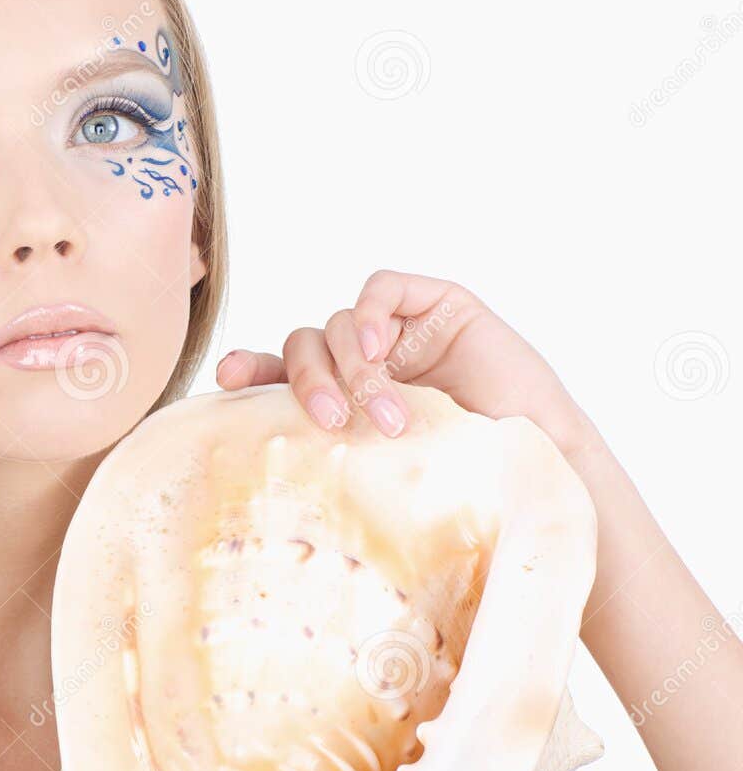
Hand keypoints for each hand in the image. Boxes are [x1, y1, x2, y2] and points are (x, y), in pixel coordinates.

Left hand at [215, 269, 593, 456]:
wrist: (542, 466)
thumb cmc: (465, 480)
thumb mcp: (382, 472)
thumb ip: (331, 455)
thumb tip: (261, 469)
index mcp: (341, 399)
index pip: (279, 374)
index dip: (250, 370)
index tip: (228, 379)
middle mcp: (363, 362)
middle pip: (303, 346)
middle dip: (307, 381)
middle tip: (330, 422)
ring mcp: (398, 332)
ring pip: (337, 325)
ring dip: (354, 370)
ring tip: (388, 417)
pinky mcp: (436, 305)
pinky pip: (381, 289)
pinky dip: (368, 314)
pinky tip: (377, 348)